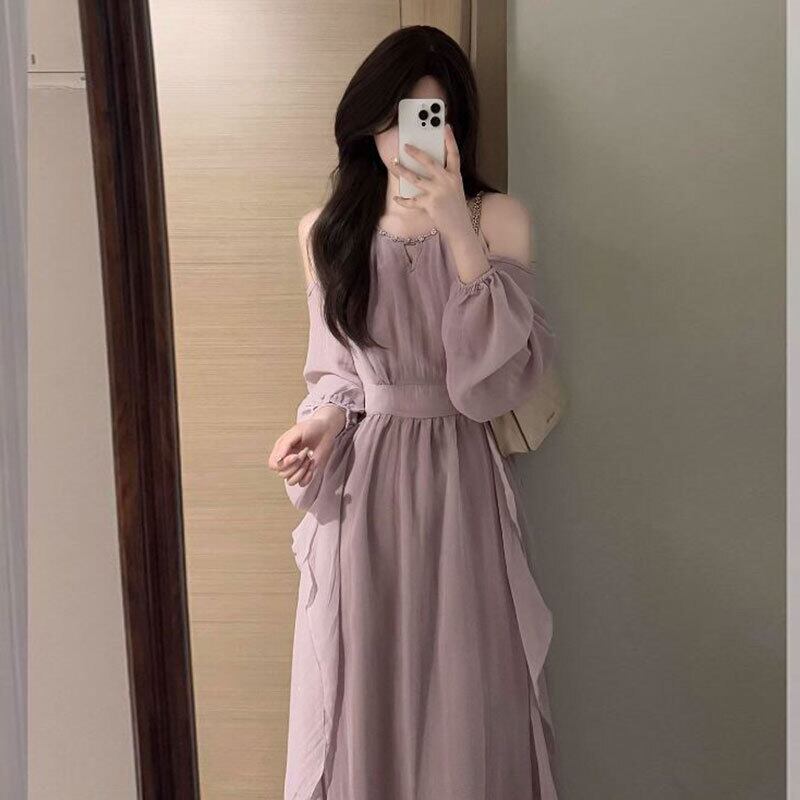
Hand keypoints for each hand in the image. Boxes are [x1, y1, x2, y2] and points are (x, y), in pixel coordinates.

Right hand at [267, 408, 341, 485]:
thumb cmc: (311, 428)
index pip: (273, 465)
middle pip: (282, 474)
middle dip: (296, 465)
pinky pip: (302, 483)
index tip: (295, 456)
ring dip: (302, 471)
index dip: (283, 464)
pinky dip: (308, 476)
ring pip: (291, 481)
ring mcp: (297, 467)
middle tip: (305, 452)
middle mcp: (287, 461)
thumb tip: (278, 459)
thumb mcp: (296, 432)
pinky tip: (312, 464)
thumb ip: (285, 445)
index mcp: (281, 450)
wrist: (326, 430)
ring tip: (309, 458)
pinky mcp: (307, 471)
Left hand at [388, 123, 472, 239]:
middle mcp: (448, 181)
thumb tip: (427, 170)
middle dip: (416, 152)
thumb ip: (445, 179)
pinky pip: (412, 200)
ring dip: (403, 170)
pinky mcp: (430, 203)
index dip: (450, 139)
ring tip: (394, 164)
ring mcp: (439, 192)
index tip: (445, 126)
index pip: (454, 154)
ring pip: (416, 178)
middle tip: (406, 145)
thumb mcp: (455, 190)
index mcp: (455, 176)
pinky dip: (403, 199)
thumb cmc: (455, 210)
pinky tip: (396, 197)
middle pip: (430, 162)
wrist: (460, 229)